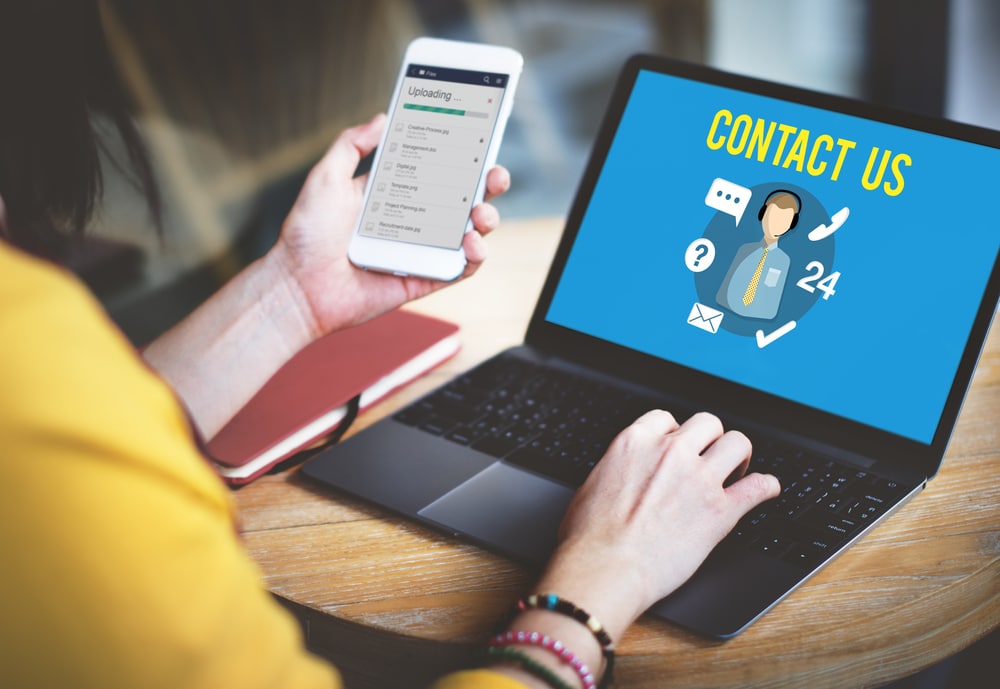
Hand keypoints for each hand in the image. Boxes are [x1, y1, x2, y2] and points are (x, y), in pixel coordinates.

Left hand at [271, 113, 510, 337]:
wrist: (298, 286)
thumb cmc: (306, 235)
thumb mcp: (326, 178)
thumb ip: (352, 145)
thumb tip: (382, 118)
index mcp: (394, 193)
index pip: (437, 169)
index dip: (462, 155)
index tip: (479, 139)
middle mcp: (413, 220)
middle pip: (463, 198)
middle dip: (487, 184)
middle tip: (494, 174)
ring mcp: (421, 250)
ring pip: (470, 232)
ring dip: (487, 219)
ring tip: (480, 213)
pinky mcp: (424, 279)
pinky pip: (460, 268)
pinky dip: (475, 256)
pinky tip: (472, 242)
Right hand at [535, 410, 779, 640]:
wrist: (605, 568)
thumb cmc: (589, 537)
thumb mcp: (592, 484)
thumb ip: (617, 469)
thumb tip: (623, 474)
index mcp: (635, 442)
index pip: (666, 418)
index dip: (674, 434)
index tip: (677, 448)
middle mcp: (670, 452)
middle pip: (708, 423)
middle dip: (709, 440)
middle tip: (707, 460)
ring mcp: (698, 479)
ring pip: (737, 443)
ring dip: (739, 456)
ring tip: (735, 472)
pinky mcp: (720, 511)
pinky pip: (759, 487)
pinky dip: (767, 487)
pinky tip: (766, 490)